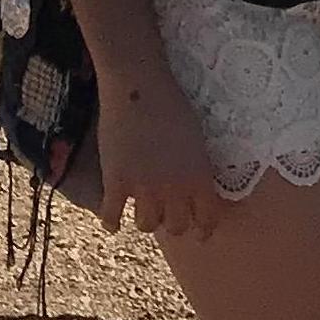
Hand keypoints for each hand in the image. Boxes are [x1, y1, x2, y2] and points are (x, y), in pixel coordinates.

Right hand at [90, 65, 225, 239]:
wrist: (138, 85)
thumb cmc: (171, 103)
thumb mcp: (196, 137)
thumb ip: (197, 167)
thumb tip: (196, 188)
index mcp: (198, 176)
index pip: (207, 219)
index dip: (203, 230)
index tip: (199, 233)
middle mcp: (174, 189)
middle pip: (176, 227)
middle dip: (173, 222)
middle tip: (167, 213)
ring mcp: (144, 189)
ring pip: (147, 225)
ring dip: (146, 219)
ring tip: (142, 210)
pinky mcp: (116, 183)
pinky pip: (112, 218)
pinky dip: (112, 222)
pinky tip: (113, 219)